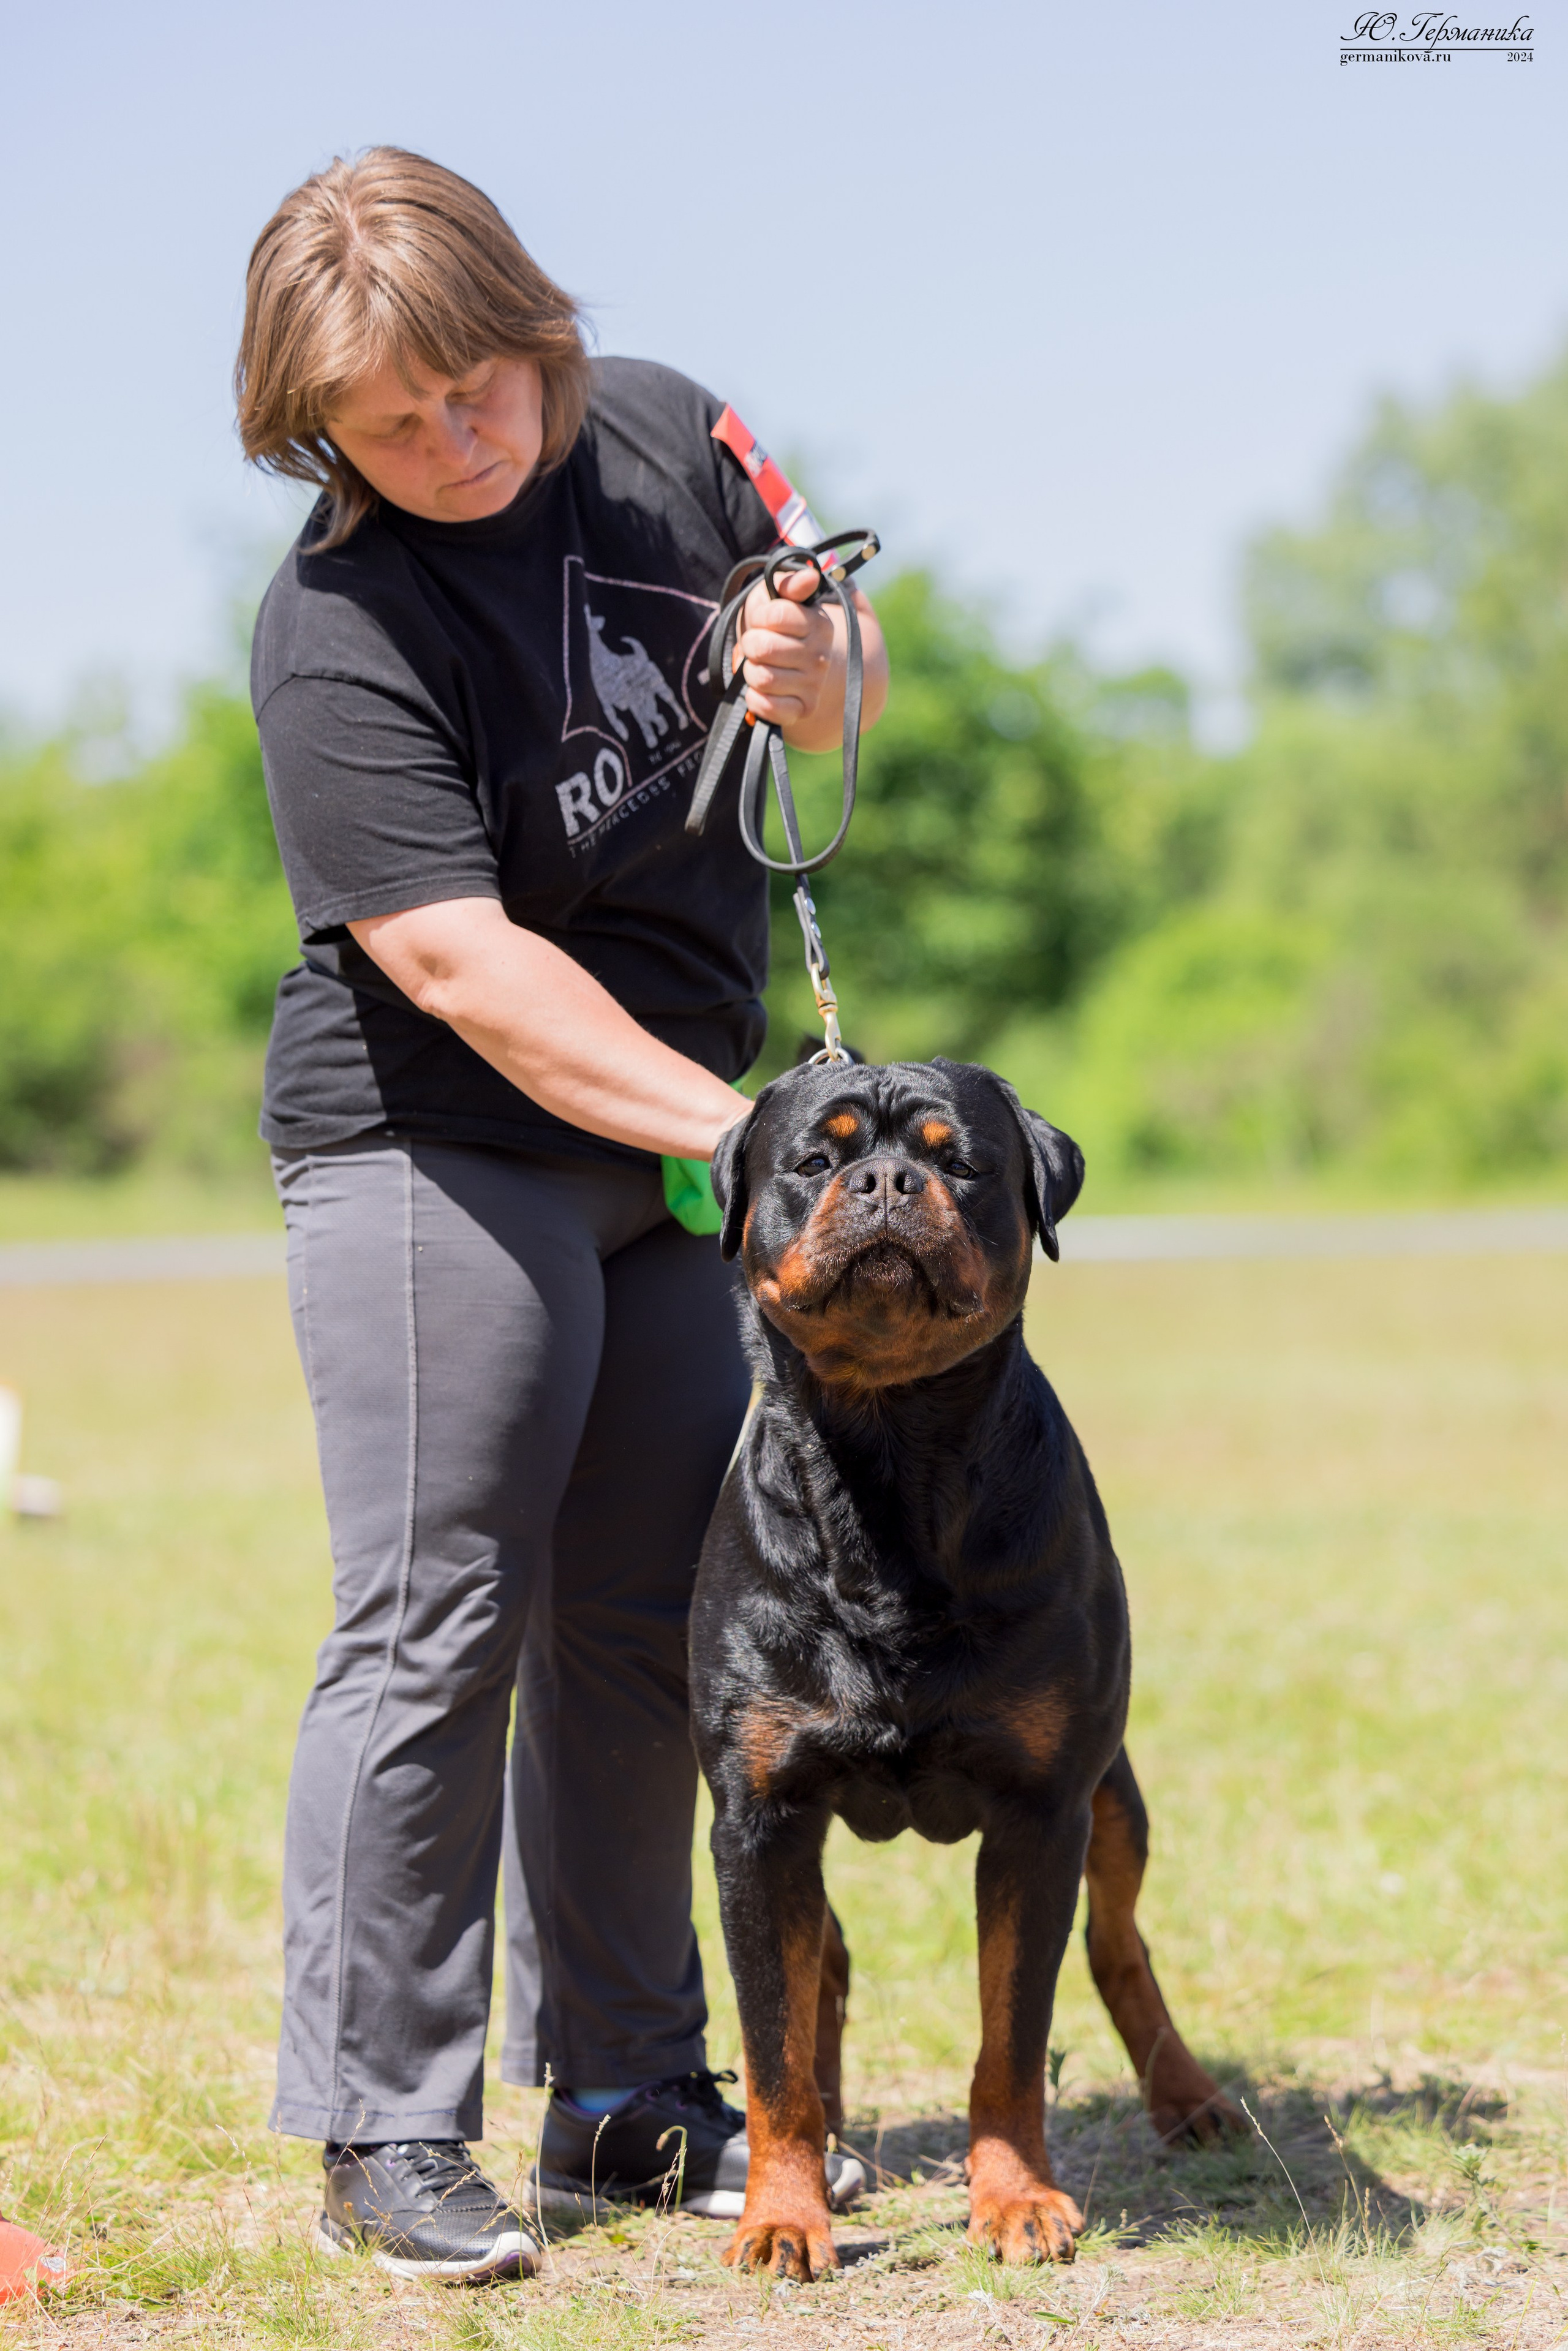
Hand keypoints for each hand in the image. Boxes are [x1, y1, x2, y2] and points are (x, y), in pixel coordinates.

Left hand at [734, 564, 836, 739]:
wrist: (787, 663)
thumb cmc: (776, 625)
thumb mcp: (778, 596)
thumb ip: (790, 584)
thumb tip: (810, 576)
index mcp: (819, 624)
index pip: (775, 616)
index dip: (760, 616)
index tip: (763, 620)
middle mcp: (821, 656)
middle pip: (764, 648)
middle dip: (750, 644)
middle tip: (756, 645)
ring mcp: (814, 685)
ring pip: (762, 678)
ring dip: (750, 672)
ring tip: (758, 665)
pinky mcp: (803, 709)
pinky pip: (768, 708)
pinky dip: (755, 699)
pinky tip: (759, 690)